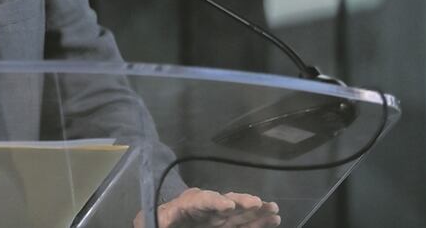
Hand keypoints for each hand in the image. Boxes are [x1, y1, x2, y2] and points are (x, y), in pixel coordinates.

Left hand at [134, 187, 280, 227]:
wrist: (161, 221)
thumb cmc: (155, 221)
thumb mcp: (151, 221)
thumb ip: (157, 220)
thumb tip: (161, 219)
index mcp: (185, 205)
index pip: (200, 200)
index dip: (214, 201)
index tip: (227, 204)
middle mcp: (204, 208)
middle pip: (223, 202)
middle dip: (240, 202)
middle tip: (258, 202)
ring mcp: (216, 217)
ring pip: (238, 212)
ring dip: (256, 210)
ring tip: (273, 208)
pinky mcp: (224, 225)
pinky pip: (243, 223)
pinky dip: (258, 221)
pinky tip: (274, 218)